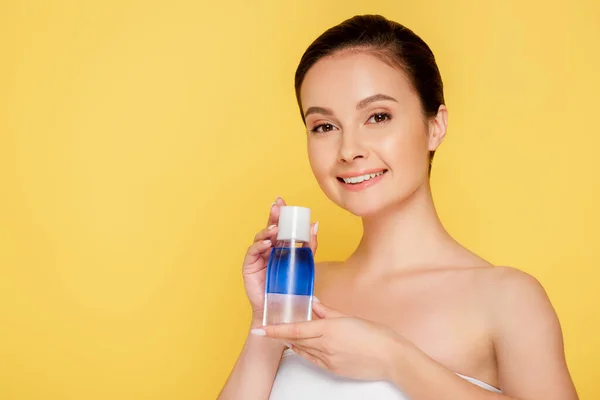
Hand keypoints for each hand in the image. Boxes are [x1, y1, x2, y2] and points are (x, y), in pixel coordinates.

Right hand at [242, 197, 317, 324]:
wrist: (281, 310)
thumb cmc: (292, 288)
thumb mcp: (305, 264)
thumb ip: (309, 245)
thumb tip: (315, 224)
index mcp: (279, 246)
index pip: (279, 226)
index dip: (279, 213)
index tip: (282, 201)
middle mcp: (267, 249)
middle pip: (269, 228)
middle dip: (272, 216)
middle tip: (277, 207)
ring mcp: (257, 257)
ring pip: (260, 238)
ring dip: (267, 231)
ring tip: (276, 228)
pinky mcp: (249, 266)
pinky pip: (253, 252)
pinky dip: (259, 245)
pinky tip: (267, 242)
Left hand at [252, 300, 403, 380]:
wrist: (391, 358)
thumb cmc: (375, 335)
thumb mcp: (350, 317)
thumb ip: (328, 312)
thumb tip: (315, 304)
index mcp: (329, 329)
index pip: (294, 329)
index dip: (274, 330)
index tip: (260, 329)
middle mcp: (325, 346)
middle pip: (295, 340)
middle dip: (281, 335)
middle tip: (270, 328)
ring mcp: (328, 360)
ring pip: (303, 350)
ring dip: (293, 343)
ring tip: (286, 335)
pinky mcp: (333, 369)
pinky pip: (313, 360)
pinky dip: (305, 352)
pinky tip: (304, 347)